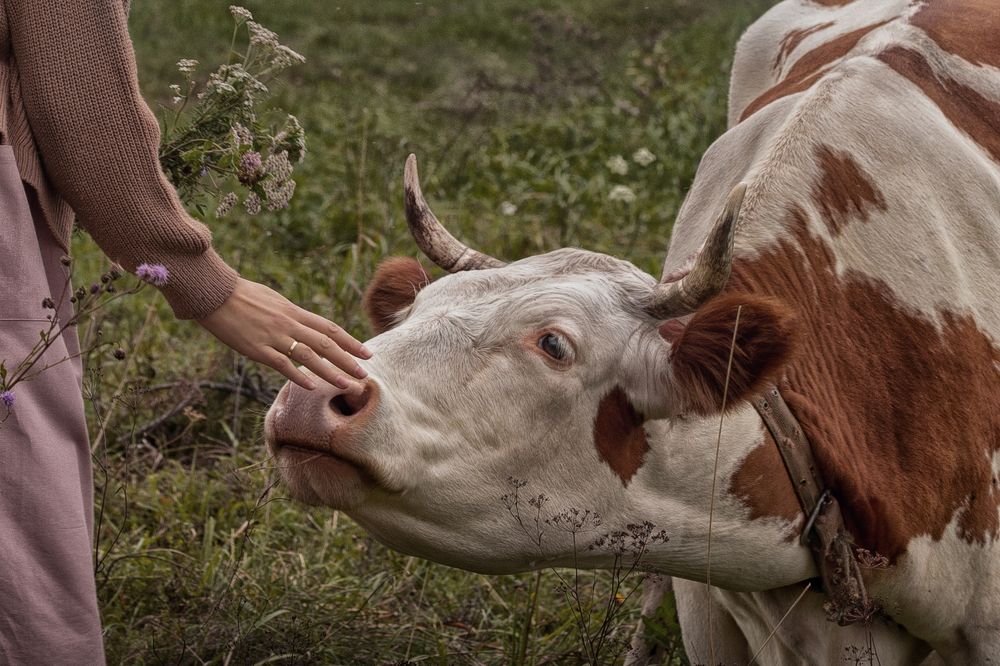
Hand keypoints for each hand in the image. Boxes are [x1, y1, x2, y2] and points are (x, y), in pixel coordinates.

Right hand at [197, 278, 370, 390]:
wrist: (214, 293)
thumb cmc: (241, 295)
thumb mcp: (272, 300)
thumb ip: (289, 314)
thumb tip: (301, 323)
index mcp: (294, 311)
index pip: (329, 328)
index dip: (350, 342)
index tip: (366, 353)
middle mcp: (289, 324)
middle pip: (326, 344)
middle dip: (348, 360)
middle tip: (364, 374)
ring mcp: (274, 337)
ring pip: (309, 357)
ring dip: (330, 372)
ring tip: (346, 385)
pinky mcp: (257, 349)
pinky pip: (282, 365)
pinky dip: (298, 376)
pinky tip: (311, 387)